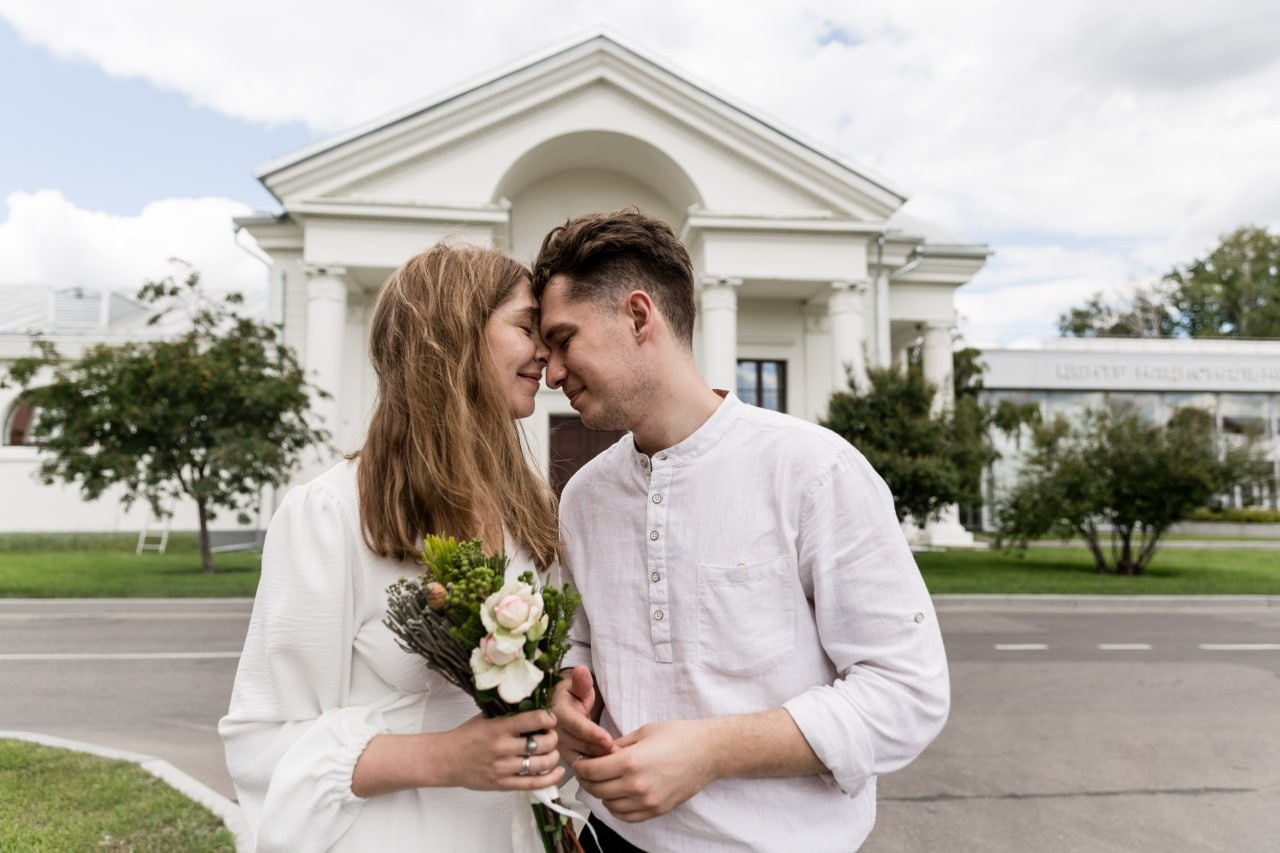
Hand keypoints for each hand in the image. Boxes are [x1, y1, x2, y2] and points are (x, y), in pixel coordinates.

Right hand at [441, 709, 564, 790]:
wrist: (445, 759)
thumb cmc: (466, 736)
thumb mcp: (486, 717)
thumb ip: (509, 714)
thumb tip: (535, 706)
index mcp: (499, 727)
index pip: (535, 719)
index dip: (549, 718)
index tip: (549, 718)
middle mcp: (503, 747)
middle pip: (543, 743)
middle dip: (552, 737)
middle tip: (549, 735)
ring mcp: (503, 768)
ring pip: (542, 764)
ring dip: (553, 756)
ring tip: (551, 752)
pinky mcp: (503, 784)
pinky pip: (533, 783)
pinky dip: (550, 778)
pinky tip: (557, 771)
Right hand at [551, 665, 613, 763]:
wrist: (561, 707)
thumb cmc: (573, 695)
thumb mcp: (578, 686)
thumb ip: (582, 682)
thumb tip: (581, 670)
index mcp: (556, 713)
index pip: (577, 726)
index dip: (593, 734)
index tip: (608, 740)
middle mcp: (554, 733)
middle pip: (581, 745)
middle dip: (602, 751)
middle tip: (624, 756)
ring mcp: (558, 748)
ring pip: (582, 759)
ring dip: (601, 761)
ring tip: (621, 762)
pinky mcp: (564, 758)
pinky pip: (582, 766)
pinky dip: (596, 768)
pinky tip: (612, 767)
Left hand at [572, 719, 717, 821]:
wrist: (708, 752)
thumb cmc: (678, 736)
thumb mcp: (643, 732)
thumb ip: (618, 745)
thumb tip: (599, 754)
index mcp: (631, 762)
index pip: (592, 771)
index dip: (581, 766)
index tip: (579, 762)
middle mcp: (637, 785)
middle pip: (597, 789)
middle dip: (587, 779)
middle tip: (587, 770)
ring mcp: (647, 801)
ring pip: (609, 805)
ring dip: (601, 794)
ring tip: (603, 781)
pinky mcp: (656, 810)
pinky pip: (626, 816)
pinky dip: (616, 807)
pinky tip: (617, 795)